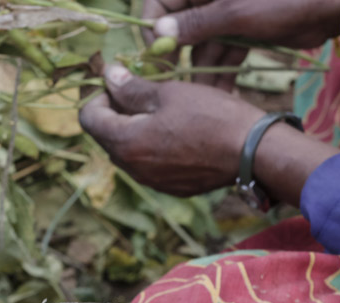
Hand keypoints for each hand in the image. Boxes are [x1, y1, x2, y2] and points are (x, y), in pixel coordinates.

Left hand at [79, 64, 264, 196]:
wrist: (251, 152)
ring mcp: (152, 182)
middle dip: (117, 114)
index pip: (88, 118)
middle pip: (106, 137)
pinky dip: (155, 148)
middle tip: (144, 94)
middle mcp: (133, 169)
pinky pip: (150, 165)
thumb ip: (131, 89)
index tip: (120, 84)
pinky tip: (180, 135)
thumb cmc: (211, 116)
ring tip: (165, 113)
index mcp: (125, 144)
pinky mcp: (171, 188)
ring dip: (136, 131)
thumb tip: (108, 77)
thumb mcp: (169, 93)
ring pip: (129, 152)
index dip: (99, 96)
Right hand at [143, 0, 339, 88]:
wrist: (329, 4)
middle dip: (177, 59)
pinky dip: (221, 72)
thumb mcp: (235, 12)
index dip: (154, 30)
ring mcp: (226, 15)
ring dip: (201, 73)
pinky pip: (223, 53)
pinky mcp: (243, 31)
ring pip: (202, 46)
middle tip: (173, 89)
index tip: (156, 57)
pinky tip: (219, 96)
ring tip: (201, 101)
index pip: (159, 3)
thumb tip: (158, 34)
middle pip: (180, 30)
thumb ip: (196, 24)